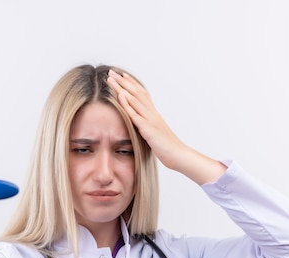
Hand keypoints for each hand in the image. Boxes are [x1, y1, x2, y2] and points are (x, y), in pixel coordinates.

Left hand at [107, 69, 226, 183]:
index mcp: (153, 114)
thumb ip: (147, 127)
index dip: (132, 83)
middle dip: (123, 81)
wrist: (178, 156)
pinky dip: (127, 104)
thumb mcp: (155, 135)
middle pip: (136, 92)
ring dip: (122, 88)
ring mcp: (151, 120)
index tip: (122, 75)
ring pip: (134, 100)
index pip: (142, 94)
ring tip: (111, 79)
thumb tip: (141, 126)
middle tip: (112, 71)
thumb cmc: (167, 148)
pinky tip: (120, 96)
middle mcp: (152, 113)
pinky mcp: (148, 129)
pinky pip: (136, 114)